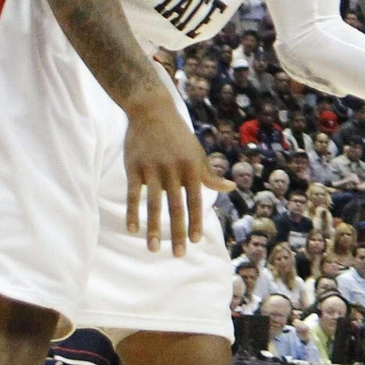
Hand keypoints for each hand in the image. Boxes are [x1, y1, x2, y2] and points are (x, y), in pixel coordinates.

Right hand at [123, 90, 232, 255]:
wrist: (152, 110)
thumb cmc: (179, 136)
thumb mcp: (198, 153)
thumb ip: (210, 175)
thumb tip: (231, 188)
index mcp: (192, 167)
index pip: (196, 200)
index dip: (196, 221)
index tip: (195, 240)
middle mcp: (173, 170)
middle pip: (176, 207)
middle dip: (177, 232)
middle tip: (178, 254)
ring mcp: (152, 169)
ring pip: (154, 204)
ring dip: (154, 228)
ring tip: (154, 248)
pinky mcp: (134, 167)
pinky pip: (134, 194)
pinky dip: (133, 212)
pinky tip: (132, 229)